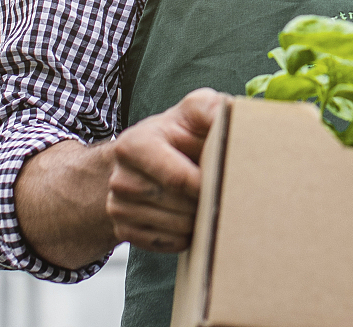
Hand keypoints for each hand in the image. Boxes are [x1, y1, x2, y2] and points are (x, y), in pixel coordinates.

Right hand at [107, 88, 223, 253]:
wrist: (145, 157)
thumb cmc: (179, 132)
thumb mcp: (194, 110)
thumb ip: (212, 109)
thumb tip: (234, 117)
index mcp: (134, 145)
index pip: (178, 179)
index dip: (208, 184)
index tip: (226, 180)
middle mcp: (120, 178)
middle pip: (180, 206)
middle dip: (206, 201)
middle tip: (221, 190)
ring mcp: (118, 207)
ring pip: (177, 228)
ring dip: (199, 219)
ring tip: (204, 200)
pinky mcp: (123, 230)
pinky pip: (169, 243)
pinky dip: (187, 234)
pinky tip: (190, 215)